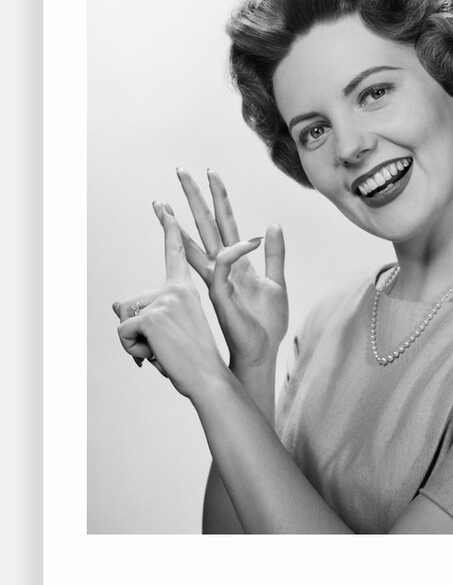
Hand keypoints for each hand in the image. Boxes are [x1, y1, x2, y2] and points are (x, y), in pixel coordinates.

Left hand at [114, 202, 238, 400]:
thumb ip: (145, 315)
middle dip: (133, 330)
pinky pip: (123, 332)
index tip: (164, 207)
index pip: (174, 254)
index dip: (169, 229)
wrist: (207, 377)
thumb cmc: (190, 359)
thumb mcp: (166, 332)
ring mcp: (164, 301)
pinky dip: (133, 350)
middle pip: (128, 303)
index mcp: (185, 290)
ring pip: (124, 320)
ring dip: (135, 343)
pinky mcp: (152, 316)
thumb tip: (113, 305)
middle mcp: (176, 290)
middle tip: (163, 347)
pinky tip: (156, 355)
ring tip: (162, 352)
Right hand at [174, 168, 288, 368]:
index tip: (209, 173)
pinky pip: (221, 265)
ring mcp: (216, 278)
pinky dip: (229, 249)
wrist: (260, 352)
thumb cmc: (266, 323)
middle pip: (205, 224)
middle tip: (180, 171)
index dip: (218, 198)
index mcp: (234, 262)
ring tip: (165, 200)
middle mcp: (220, 266)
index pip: (223, 222)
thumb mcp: (276, 282)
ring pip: (198, 241)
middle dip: (193, 197)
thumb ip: (274, 254)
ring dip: (183, 220)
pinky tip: (237, 236)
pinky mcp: (218, 292)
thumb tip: (272, 225)